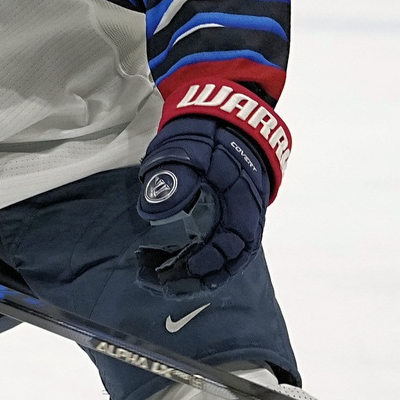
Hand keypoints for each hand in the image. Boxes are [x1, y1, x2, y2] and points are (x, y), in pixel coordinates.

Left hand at [134, 116, 270, 294]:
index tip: (183, 271)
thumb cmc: (209, 131)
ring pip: (227, 255)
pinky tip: (175, 264)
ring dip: (200, 272)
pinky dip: (201, 260)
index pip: (234, 242)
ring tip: (166, 280)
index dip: (210, 262)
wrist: (227, 114)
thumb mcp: (189, 148)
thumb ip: (174, 175)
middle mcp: (247, 212)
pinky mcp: (229, 214)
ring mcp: (240, 214)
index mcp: (243, 199)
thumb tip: (152, 211)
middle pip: (232, 258)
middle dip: (202, 277)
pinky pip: (220, 246)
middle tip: (167, 286)